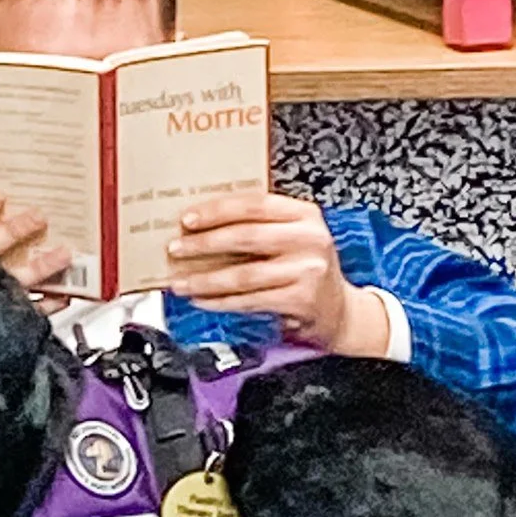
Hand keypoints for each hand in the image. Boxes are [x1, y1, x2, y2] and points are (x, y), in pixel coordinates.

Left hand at [166, 193, 391, 354]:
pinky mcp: (300, 300)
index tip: (189, 219)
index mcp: (305, 215)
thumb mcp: (294, 239)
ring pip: (243, 274)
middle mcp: (309, 239)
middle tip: (176, 249)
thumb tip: (205, 227)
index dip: (218, 210)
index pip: (255, 204)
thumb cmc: (307, 272)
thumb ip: (262, 228)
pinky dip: (221, 301)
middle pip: (246, 236)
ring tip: (181, 282)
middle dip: (204, 244)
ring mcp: (307, 270)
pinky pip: (249, 300)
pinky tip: (203, 300)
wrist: (339, 312)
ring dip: (205, 279)